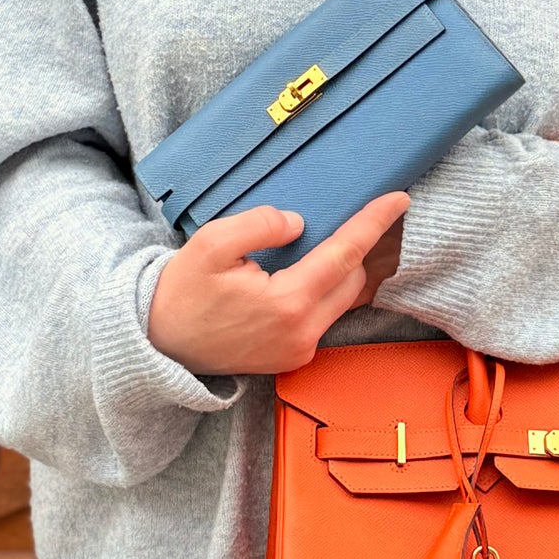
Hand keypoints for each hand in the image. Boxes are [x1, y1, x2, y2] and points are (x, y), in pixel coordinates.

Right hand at [146, 192, 410, 377]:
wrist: (160, 345)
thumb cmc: (182, 292)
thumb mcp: (211, 244)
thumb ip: (259, 225)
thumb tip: (298, 223)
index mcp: (287, 303)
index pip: (345, 255)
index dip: (373, 223)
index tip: (399, 200)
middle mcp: (303, 333)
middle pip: (352, 279)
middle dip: (352, 247)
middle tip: (340, 220)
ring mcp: (300, 350)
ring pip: (341, 299)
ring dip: (336, 271)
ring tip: (309, 250)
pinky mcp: (294, 359)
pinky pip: (323, 317)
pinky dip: (320, 292)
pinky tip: (295, 278)